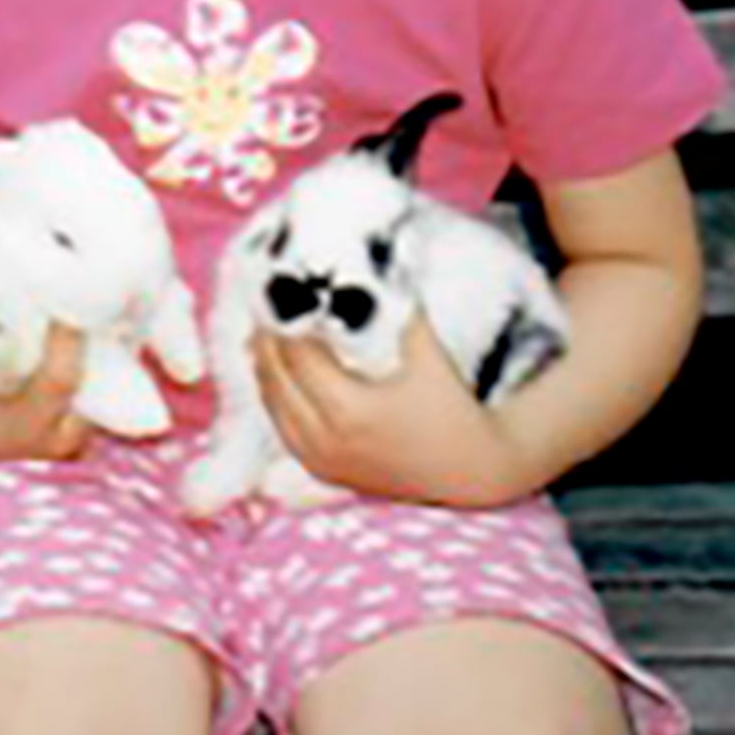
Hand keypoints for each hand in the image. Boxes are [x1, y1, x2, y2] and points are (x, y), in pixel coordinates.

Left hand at [254, 313, 512, 509]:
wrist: (470, 470)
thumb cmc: (451, 408)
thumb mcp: (426, 352)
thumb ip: (400, 307)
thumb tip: (383, 262)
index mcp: (347, 409)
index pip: (295, 354)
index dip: (284, 320)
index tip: (280, 291)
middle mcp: (326, 440)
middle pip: (274, 378)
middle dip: (266, 340)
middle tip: (266, 307)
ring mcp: (323, 461)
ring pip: (272, 406)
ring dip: (265, 369)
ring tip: (264, 333)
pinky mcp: (325, 472)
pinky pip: (284, 429)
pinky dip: (276, 398)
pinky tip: (279, 374)